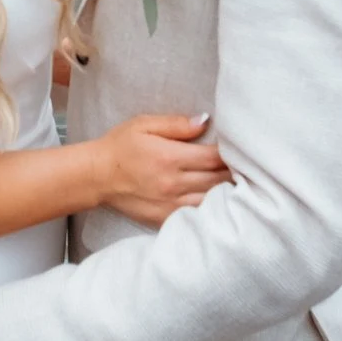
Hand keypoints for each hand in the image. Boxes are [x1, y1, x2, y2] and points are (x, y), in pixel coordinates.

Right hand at [95, 112, 227, 227]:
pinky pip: (196, 216)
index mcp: (170, 158)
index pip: (214, 157)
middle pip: (218, 180)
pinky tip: (218, 202)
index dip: (232, 153)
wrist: (96, 176)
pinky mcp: (165, 218)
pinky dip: (210, 208)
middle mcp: (173, 183)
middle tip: (245, 165)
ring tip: (237, 183)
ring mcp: (170, 204)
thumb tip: (205, 121)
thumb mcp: (144, 124)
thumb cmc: (120, 146)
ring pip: (211, 201)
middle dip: (234, 172)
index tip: (239, 148)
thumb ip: (177, 124)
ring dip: (226, 192)